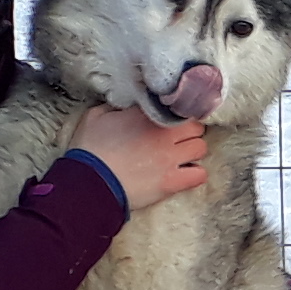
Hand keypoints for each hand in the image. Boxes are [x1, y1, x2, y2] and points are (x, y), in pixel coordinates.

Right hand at [74, 101, 207, 210]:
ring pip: (201, 148)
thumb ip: (114, 106)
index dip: (175, 116)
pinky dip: (195, 174)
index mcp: (147, 115)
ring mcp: (170, 158)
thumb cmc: (89, 150)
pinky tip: (185, 175)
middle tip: (178, 139)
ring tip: (182, 157)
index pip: (177, 108)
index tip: (170, 122)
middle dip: (189, 132)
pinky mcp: (172, 182)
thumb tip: (124, 106)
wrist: (88, 182)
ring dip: (193, 152)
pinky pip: (200, 175)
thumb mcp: (95, 116)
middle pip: (196, 127)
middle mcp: (164, 134)